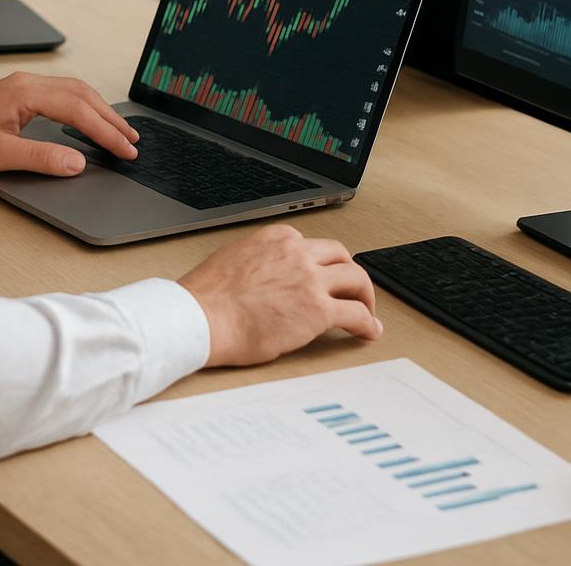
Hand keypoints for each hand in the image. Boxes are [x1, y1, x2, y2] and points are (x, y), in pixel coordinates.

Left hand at [0, 72, 139, 175]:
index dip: (106, 132)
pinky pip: (61, 92)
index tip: (125, 149)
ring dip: (98, 109)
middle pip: (83, 95)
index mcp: (27, 94)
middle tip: (132, 140)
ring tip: (118, 130)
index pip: (79, 111)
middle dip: (110, 118)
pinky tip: (86, 117)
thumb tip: (77, 162)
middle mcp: (28, 83)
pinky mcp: (17, 92)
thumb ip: (42, 158)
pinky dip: (82, 105)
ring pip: (74, 90)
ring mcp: (23, 85)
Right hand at [179, 222, 381, 365]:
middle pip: (340, 256)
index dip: (322, 264)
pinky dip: (367, 323)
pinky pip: (355, 313)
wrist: (201, 318)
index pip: (312, 245)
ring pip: (355, 279)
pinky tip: (369, 332)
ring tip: (367, 312)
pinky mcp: (318, 310)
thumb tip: (266, 277)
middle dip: (350, 274)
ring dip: (365, 296)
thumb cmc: (208, 297)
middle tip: (354, 292)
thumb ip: (260, 261)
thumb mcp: (235, 259)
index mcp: (276, 238)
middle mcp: (297, 252)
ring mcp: (310, 279)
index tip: (324, 278)